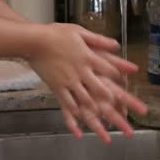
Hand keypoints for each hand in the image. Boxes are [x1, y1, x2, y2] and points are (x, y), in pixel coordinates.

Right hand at [28, 23, 146, 142]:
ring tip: (104, 128)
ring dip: (95, 114)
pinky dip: (73, 117)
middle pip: (100, 89)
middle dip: (112, 102)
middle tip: (123, 116)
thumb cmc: (57, 34)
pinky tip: (79, 127)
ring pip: (84, 100)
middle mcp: (81, 72)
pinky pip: (66, 104)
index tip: (125, 84)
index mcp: (89, 58)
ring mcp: (69, 82)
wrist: (34, 41)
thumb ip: (99, 40)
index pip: (109, 70)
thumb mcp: (80, 32)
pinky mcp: (57, 88)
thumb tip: (116, 45)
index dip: (119, 77)